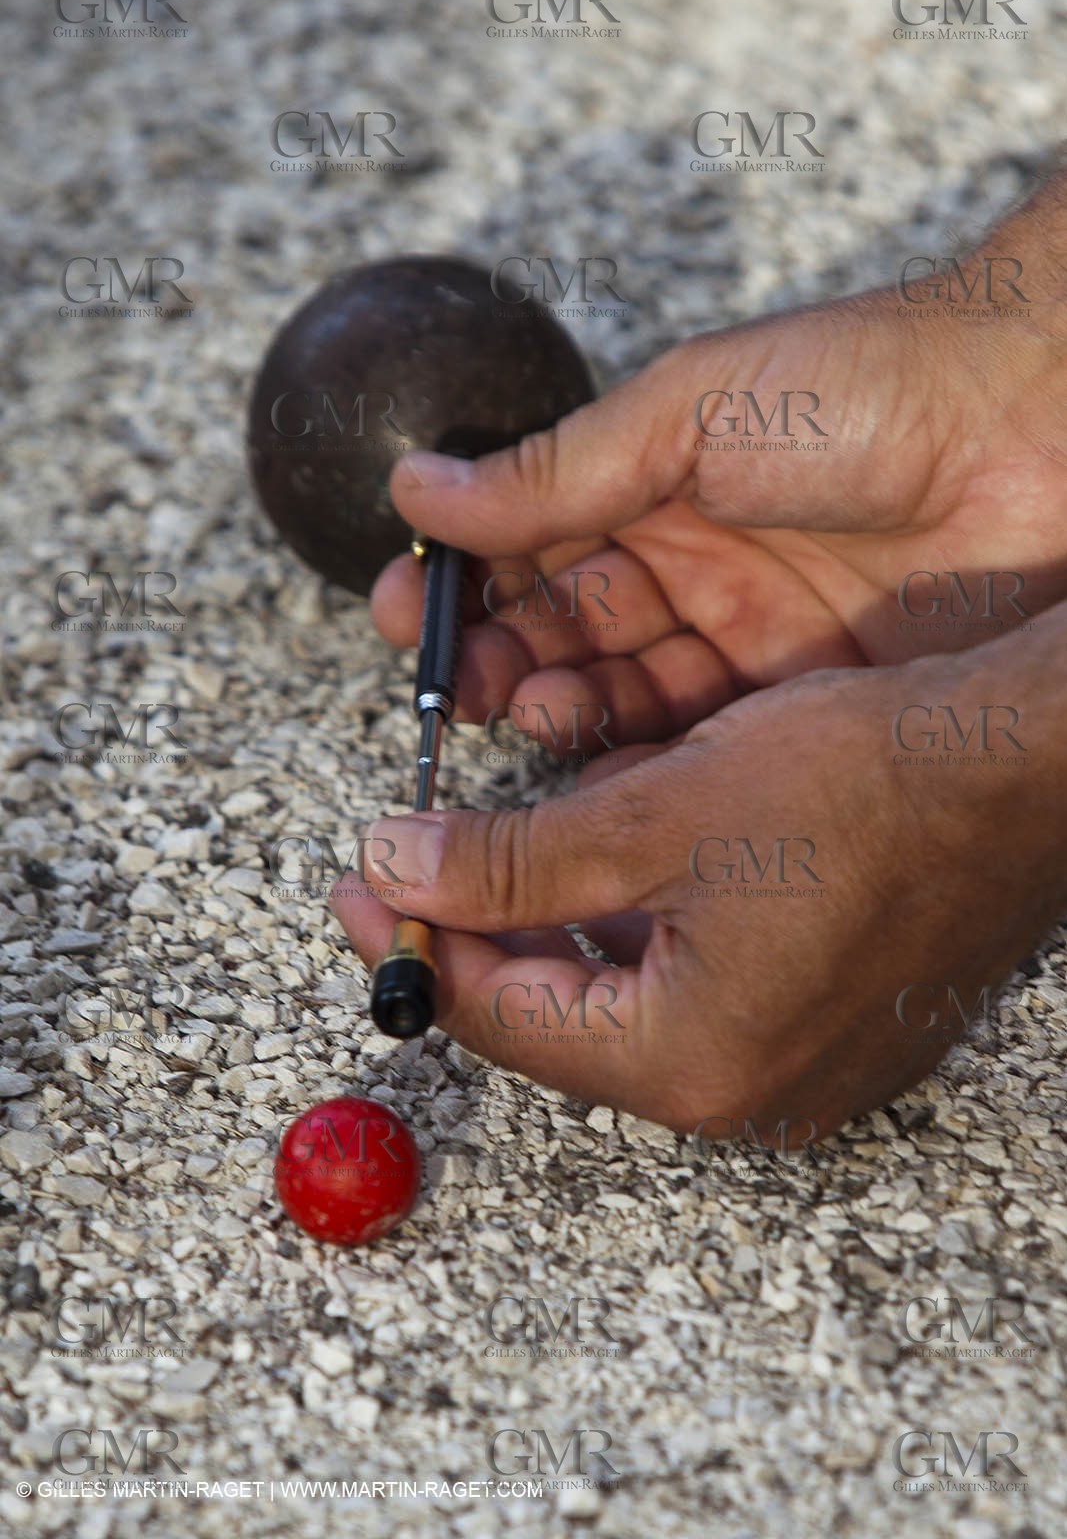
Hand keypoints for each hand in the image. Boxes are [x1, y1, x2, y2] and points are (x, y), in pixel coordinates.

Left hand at [331, 607, 1066, 1135]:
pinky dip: (644, 919)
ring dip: (564, 919)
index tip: (357, 887)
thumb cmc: (861, 789)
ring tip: (518, 840)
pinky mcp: (827, 1020)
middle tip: (419, 861)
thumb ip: (508, 861)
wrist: (1020, 771)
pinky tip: (627, 848)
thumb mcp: (651, 816)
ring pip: (629, 992)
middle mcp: (741, 1089)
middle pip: (562, 1016)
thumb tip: (395, 871)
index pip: (500, 1017)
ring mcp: (793, 1063)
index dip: (412, 945)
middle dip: (485, 932)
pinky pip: (698, 979)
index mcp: (685, 1059)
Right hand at [370, 175, 1066, 752]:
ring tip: (530, 708)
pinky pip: (706, 743)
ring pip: (629, 695)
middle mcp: (698, 566)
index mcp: (659, 485)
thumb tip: (419, 487)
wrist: (1040, 431)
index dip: (466, 589)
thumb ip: (556, 471)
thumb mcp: (687, 416)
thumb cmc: (868, 387)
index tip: (409, 619)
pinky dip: (646, 758)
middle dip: (504, 661)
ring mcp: (753, 638)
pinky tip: (602, 765)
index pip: (534, 551)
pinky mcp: (808, 699)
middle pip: (570, 634)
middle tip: (463, 687)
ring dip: (565, 708)